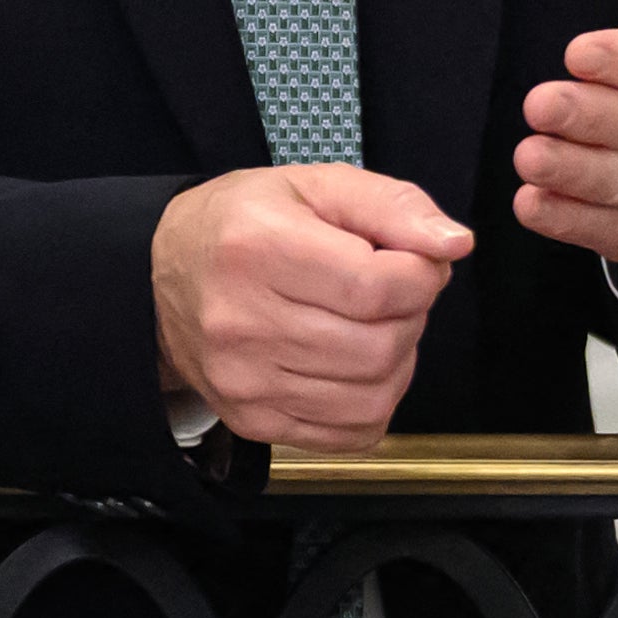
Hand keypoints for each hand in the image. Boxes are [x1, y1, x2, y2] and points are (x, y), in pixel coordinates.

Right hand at [151, 163, 471, 450]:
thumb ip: (394, 205)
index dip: (422, 276)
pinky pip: (351, 432)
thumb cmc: (246, 223)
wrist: (164, 276)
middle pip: (379, 347)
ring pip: (372, 396)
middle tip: (393, 292)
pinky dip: (374, 400)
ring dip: (398, 360)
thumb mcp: (318, 185)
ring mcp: (244, 380)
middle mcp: (243, 320)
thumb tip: (453, 243)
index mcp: (258, 247)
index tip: (416, 261)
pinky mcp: (252, 419)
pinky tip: (355, 364)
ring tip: (374, 325)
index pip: (376, 288)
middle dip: (411, 317)